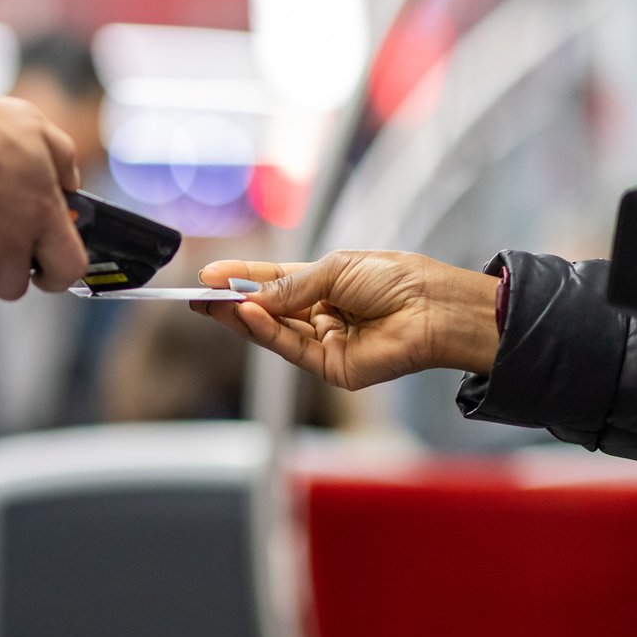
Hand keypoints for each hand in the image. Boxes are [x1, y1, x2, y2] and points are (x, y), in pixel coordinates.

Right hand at [0, 94, 87, 299]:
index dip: (60, 268)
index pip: (70, 264)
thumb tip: (70, 181)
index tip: (49, 263)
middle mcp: (11, 244)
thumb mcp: (25, 121)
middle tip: (1, 253)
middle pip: (18, 284)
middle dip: (12, 274)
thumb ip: (58, 153)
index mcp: (40, 212)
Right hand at [192, 251, 502, 389]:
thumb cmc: (398, 280)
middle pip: (268, 310)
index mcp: (326, 284)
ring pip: (274, 332)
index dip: (241, 278)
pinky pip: (290, 349)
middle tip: (200, 293)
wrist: (435, 309)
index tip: (208, 274)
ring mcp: (325, 343)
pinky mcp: (331, 367)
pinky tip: (246, 314)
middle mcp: (322, 314)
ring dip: (242, 317)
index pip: (273, 282)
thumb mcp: (335, 269)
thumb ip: (289, 286)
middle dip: (233, 301)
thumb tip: (249, 293)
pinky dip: (265, 332)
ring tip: (213, 303)